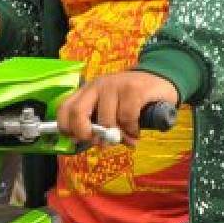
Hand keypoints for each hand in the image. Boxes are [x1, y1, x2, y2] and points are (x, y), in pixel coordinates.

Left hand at [57, 70, 179, 146]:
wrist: (159, 79)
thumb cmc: (131, 99)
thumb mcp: (111, 109)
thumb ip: (99, 123)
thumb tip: (93, 143)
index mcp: (87, 91)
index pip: (64, 109)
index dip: (67, 129)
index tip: (81, 141)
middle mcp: (96, 85)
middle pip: (77, 113)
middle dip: (86, 134)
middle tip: (100, 143)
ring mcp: (114, 85)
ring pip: (106, 120)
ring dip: (117, 137)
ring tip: (127, 138)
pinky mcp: (133, 88)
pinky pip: (127, 117)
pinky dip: (131, 131)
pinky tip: (136, 132)